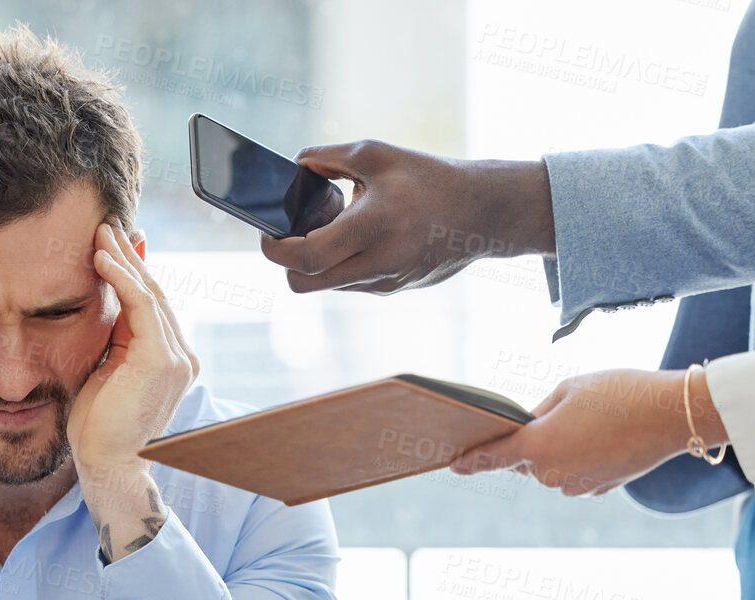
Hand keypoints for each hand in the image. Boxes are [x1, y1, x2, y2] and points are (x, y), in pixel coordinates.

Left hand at [70, 223, 198, 561]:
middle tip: (106, 224)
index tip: (113, 242)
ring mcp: (177, 358)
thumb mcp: (105, 370)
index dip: (134, 270)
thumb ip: (113, 337)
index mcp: (170, 359)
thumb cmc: (98, 426)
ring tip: (99, 233)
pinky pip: (142, 306)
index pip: (153, 304)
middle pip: (156, 292)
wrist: (106, 464)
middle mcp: (181, 356)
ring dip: (122, 260)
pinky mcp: (162, 360)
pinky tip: (100, 259)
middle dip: (130, 256)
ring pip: (150, 294)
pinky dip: (121, 279)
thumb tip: (106, 302)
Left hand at [256, 141, 554, 294]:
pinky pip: (349, 282)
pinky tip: (357, 235)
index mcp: (374, 228)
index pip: (305, 256)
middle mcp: (378, 264)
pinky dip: (341, 262)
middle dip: (287, 261)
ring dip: (316, 259)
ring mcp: (385, 283)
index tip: (269, 228)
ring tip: (334, 224)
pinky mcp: (393, 289)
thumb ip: (327, 158)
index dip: (274, 247)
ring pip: (325, 285)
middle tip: (293, 230)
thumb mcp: (378, 155)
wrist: (485, 213)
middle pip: (303, 283)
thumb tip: (291, 170)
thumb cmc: (430, 178)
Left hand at [448, 368, 727, 496]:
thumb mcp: (570, 389)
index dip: (471, 460)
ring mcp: (574, 486)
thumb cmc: (620, 392)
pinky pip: (574, 475)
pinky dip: (579, 460)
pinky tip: (602, 439)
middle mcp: (551, 473)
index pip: (492, 457)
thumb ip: (540, 412)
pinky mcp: (596, 490)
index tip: (454, 465)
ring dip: (557, 451)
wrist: (673, 416)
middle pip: (524, 461)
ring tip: (590, 424)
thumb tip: (528, 428)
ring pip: (550, 469)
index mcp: (537, 445)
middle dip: (531, 442)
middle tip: (558, 417)